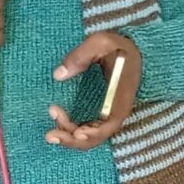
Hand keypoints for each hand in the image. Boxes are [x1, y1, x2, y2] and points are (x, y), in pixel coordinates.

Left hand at [46, 31, 142, 150]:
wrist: (132, 49)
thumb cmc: (118, 45)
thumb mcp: (101, 42)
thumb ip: (80, 56)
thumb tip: (58, 75)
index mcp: (122, 95)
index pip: (111, 124)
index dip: (95, 133)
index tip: (77, 132)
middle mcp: (117, 110)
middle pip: (98, 137)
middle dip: (74, 140)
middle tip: (50, 135)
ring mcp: (110, 113)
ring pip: (91, 136)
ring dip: (70, 137)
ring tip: (50, 132)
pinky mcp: (103, 112)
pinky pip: (89, 128)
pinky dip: (72, 130)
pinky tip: (58, 121)